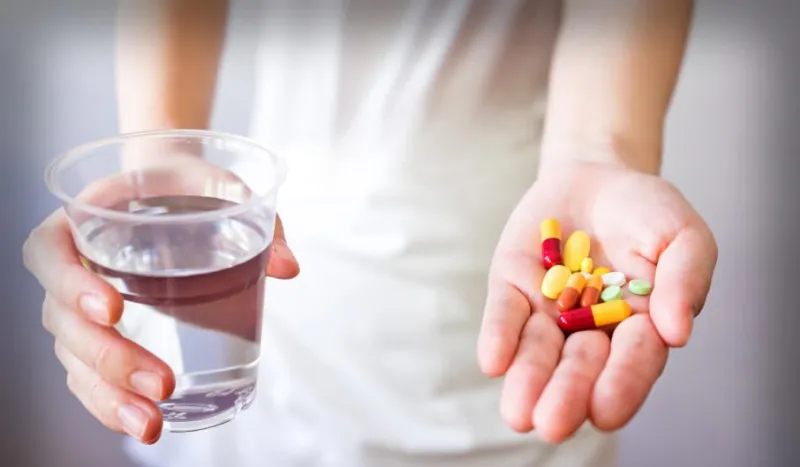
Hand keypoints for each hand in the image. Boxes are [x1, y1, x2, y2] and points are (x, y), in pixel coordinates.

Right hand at [23, 155, 298, 443]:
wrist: (175, 190)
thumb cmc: (191, 187)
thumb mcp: (222, 189)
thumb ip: (255, 221)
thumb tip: (289, 268)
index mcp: (84, 219)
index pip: (49, 252)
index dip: (70, 283)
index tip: (114, 308)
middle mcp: (71, 266)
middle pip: (63, 320)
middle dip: (108, 358)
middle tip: (160, 383)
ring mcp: (79, 306)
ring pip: (74, 358)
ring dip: (108, 395)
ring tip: (151, 423)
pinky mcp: (99, 334)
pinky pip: (88, 374)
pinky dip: (109, 403)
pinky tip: (143, 423)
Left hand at [477, 160, 716, 442]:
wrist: (598, 175)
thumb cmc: (648, 213)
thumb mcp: (682, 235)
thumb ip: (684, 278)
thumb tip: (677, 332)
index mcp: (640, 327)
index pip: (633, 361)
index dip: (621, 385)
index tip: (605, 412)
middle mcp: (591, 330)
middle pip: (580, 366)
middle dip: (567, 395)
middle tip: (553, 423)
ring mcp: (549, 311)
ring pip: (538, 351)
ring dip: (528, 380)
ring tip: (519, 413)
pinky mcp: (513, 288)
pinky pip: (505, 315)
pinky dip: (500, 337)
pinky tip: (493, 361)